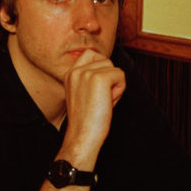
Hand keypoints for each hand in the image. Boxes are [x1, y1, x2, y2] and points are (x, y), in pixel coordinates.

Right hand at [60, 49, 124, 168]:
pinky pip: (120, 75)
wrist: (83, 136)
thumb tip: (110, 67)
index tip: (100, 87)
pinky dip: (120, 89)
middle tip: (101, 99)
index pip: (90, 54)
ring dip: (115, 85)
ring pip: (114, 68)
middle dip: (109, 79)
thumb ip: (92, 78)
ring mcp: (87, 73)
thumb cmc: (87, 120)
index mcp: (70, 74)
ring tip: (104, 101)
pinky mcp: (99, 78)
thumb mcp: (84, 94)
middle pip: (105, 60)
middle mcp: (76, 71)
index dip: (101, 67)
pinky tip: (108, 102)